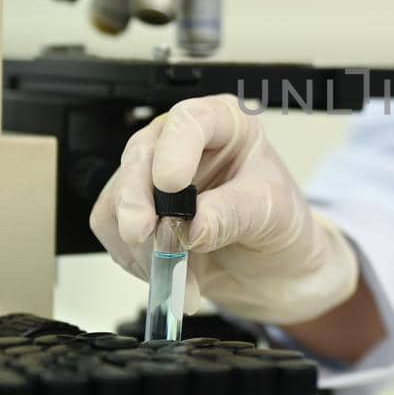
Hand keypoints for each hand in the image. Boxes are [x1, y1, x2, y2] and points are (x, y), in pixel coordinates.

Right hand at [90, 95, 359, 324]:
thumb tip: (191, 226)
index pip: (190, 120)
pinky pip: (114, 230)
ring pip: (118, 197)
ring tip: (180, 271)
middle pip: (140, 155)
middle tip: (143, 233)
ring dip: (141, 242)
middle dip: (137, 198)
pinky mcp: (136, 212)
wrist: (274, 271)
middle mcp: (182, 143)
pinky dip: (136, 259)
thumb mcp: (272, 213)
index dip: (174, 149)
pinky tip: (169, 274)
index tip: (171, 184)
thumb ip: (233, 214)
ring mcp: (154, 177)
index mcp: (224, 124)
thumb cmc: (280, 226)